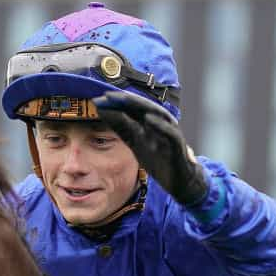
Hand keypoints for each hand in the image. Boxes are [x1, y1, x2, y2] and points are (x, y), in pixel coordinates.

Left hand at [92, 91, 208, 206]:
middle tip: (106, 96)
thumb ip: (122, 129)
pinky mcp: (177, 144)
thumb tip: (103, 113)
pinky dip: (159, 125)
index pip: (130, 110)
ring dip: (140, 106)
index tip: (97, 100)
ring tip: (124, 100)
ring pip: (156, 114)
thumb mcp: (135, 143)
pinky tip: (148, 118)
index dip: (115, 104)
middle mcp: (159, 124)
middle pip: (142, 108)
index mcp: (148, 124)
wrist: (178, 180)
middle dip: (124, 101)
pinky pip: (169, 132)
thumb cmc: (157, 159)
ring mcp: (169, 132)